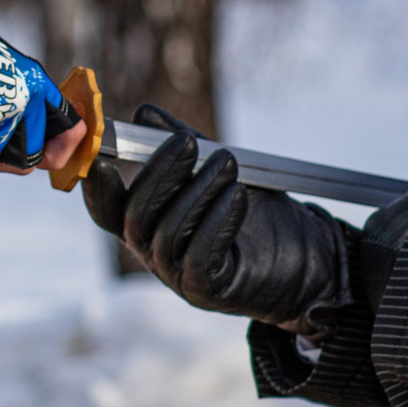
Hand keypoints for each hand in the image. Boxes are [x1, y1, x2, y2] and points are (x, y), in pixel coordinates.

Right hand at [80, 105, 355, 333]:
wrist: (310, 260)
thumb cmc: (261, 216)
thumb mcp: (221, 172)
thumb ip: (185, 147)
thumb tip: (145, 114)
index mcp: (150, 226)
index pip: (109, 210)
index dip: (98, 186)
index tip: (102, 155)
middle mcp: (154, 253)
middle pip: (134, 216)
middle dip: (159, 173)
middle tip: (189, 142)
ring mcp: (177, 276)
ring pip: (167, 232)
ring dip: (197, 190)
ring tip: (228, 162)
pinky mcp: (206, 292)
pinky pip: (198, 256)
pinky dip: (216, 219)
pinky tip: (238, 195)